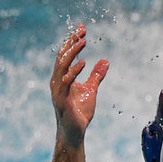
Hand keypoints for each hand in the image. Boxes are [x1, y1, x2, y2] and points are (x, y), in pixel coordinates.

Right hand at [50, 24, 108, 147]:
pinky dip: (74, 71)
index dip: (73, 41)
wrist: (75, 132)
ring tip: (83, 42)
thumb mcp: (91, 90)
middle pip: (62, 56)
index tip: (82, 29)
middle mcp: (57, 81)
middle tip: (82, 31)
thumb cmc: (80, 112)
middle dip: (71, 42)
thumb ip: (96, 76)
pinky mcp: (62, 99)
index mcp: (62, 77)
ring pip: (62, 66)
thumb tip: (105, 61)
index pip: (66, 55)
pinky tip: (83, 63)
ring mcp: (58, 90)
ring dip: (72, 53)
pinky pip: (66, 82)